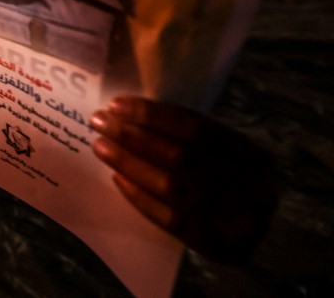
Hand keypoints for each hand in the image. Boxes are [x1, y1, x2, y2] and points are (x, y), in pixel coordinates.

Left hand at [91, 96, 277, 262]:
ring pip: (172, 187)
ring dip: (130, 163)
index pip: (196, 127)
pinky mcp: (220, 247)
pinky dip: (140, 196)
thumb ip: (187, 139)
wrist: (249, 235)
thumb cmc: (228, 184)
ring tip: (101, 147)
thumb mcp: (221, 156)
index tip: (117, 105)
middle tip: (100, 123)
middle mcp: (252, 186)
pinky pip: (171, 220)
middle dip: (134, 136)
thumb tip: (131, 116)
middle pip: (181, 156)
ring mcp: (239, 220)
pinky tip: (118, 178)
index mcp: (253, 154)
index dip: (153, 115)